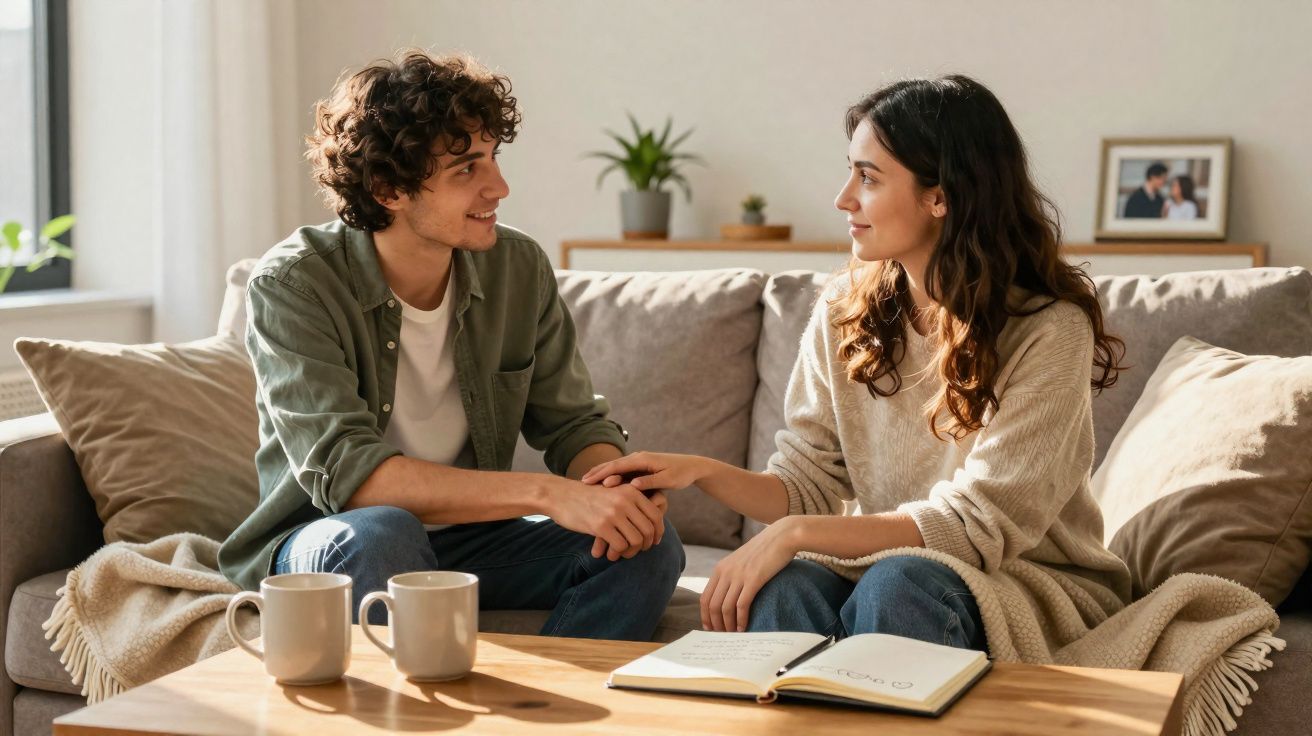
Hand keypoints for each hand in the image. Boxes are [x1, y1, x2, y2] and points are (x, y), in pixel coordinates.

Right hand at [545, 479, 665, 561]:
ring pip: (636, 540)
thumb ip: (632, 503)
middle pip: (648, 530)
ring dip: (631, 552)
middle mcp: (626, 500)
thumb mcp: (613, 492)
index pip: (656, 515)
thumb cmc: (588, 497)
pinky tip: (610, 554)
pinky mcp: (601, 526)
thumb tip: (651, 526)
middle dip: (646, 544)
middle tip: (638, 550)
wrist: (560, 495)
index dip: (658, 531)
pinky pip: (620, 546)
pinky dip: (617, 553)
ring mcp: (614, 513)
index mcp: (632, 491)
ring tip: (622, 554)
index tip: (654, 541)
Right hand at [581, 451, 710, 493]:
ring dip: (601, 473)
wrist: (693, 466)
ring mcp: (638, 462)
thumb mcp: (667, 479)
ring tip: (586, 482)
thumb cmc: (682, 473)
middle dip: (597, 472)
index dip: (602, 474)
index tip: (588, 481)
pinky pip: (621, 471)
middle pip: (613, 465)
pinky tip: (601, 483)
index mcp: (642, 459)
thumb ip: (650, 482)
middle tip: (582, 482)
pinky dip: (609, 475)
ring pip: (615, 467)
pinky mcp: (639, 467)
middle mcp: (637, 458)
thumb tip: (633, 486)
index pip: (617, 466)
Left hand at [701, 518, 799, 632]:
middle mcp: (726, 572)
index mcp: (721, 568)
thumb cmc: (765, 550)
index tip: (710, 628)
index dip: (705, 615)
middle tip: (721, 636)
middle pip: (713, 605)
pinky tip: (743, 628)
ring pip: (725, 608)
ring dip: (727, 625)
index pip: (705, 597)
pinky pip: (741, 606)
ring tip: (733, 635)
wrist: (782, 536)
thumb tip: (730, 595)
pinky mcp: (753, 579)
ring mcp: (739, 575)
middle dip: (715, 624)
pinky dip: (740, 620)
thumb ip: (733, 574)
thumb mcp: (742, 560)